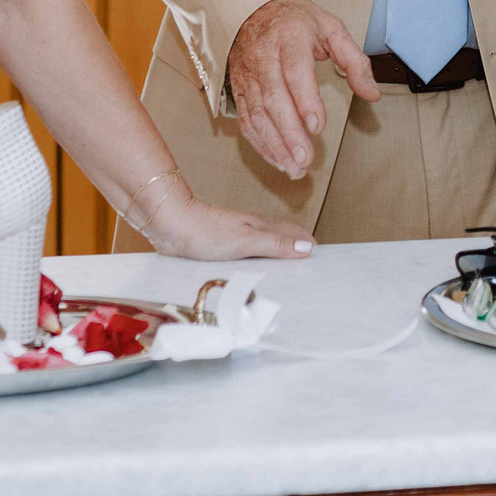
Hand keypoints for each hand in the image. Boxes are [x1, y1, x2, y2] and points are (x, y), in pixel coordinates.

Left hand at [136, 174, 316, 259]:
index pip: (295, 234)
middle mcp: (253, 229)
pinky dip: (263, 260)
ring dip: (282, 254)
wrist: (171, 226)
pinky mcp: (225, 246)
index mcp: (262, 226)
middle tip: (313, 267)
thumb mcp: (245, 241)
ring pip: (268, 245)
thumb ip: (275, 244)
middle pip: (284, 238)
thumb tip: (306, 247)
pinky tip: (258, 269)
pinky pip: (252, 253)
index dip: (310, 245)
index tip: (324, 260)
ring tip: (292, 269)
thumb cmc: (205, 232)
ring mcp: (240, 236)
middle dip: (300, 250)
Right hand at [226, 0, 381, 178]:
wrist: (253, 8)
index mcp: (289, 38)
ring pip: (258, 115)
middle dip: (289, 134)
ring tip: (294, 168)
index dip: (305, 101)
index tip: (318, 126)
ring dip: (275, 146)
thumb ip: (355, 61)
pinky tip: (278, 159)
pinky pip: (247, 120)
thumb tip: (373, 93)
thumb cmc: (295, 21)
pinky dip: (261, 144)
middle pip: (274, 100)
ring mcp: (249, 75)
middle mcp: (264, 57)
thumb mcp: (331, 29)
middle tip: (306, 159)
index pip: (295, 72)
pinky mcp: (240, 90)